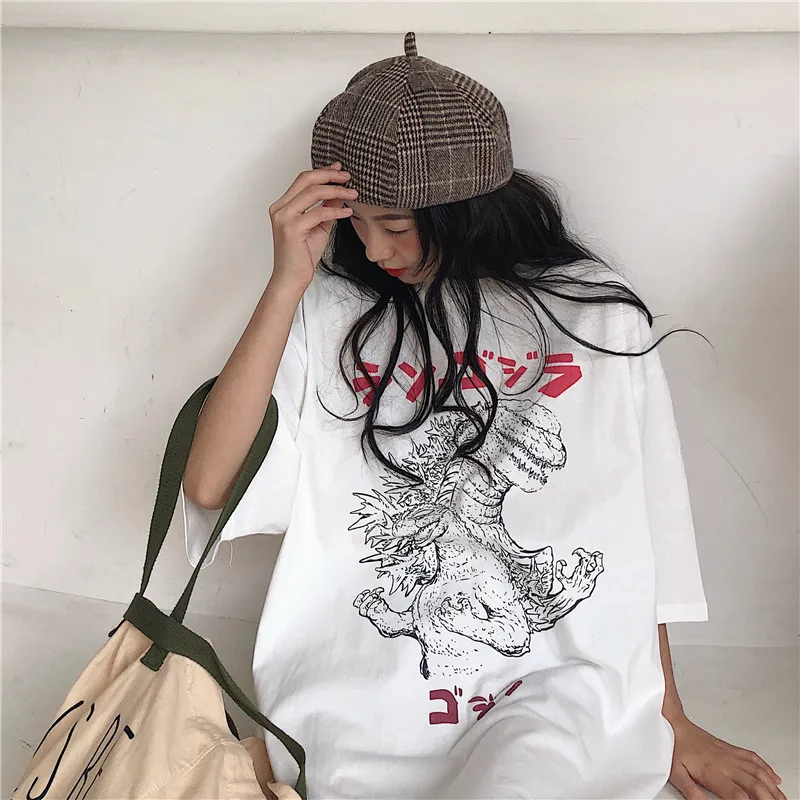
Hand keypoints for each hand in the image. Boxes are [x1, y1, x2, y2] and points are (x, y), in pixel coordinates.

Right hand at [268, 162, 356, 292]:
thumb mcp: (319, 226)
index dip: (323, 171)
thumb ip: (327, 208)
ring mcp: (284, 217)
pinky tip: (347, 212)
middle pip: (307, 179)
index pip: (303, 180)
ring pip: (313, 192)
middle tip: (348, 177)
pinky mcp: (292, 229)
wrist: (292, 278)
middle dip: (330, 175)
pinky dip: (335, 211)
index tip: (339, 169)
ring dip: (336, 191)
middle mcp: (280, 208)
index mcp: (283, 206)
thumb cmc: (302, 256)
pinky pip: (319, 213)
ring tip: (353, 194)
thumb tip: (340, 192)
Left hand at [668, 715, 784, 799]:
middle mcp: (725, 763)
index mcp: (713, 772)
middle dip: (769, 799)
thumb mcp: (677, 775)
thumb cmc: (674, 748)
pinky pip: (752, 758)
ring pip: (758, 771)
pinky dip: (766, 768)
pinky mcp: (730, 748)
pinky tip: (774, 777)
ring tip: (782, 798)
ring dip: (772, 787)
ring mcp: (730, 754)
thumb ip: (693, 794)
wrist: (674, 724)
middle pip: (754, 784)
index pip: (738, 795)